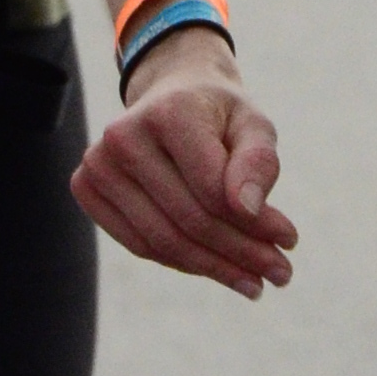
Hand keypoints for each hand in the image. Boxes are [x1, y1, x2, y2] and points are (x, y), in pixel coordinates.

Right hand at [69, 33, 295, 298]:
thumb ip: (259, 162)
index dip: (256, 225)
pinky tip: (216, 267)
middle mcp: (123, 136)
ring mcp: (96, 163)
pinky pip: (140, 243)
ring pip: (162, 241)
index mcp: (168, 112)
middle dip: (240, 254)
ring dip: (214, 268)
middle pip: (189, 220)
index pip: (213, 190)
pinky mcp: (85, 186)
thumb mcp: (254, 125)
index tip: (291, 240)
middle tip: (281, 275)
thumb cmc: (220, 114)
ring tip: (254, 282)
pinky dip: (182, 262)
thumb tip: (248, 210)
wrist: (171, 93)